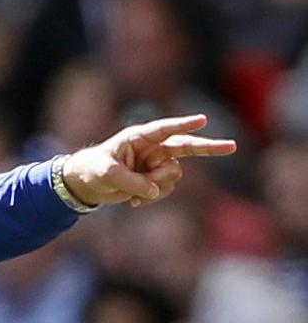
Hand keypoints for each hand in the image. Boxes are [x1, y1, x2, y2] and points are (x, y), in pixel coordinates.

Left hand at [61, 114, 236, 207]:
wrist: (89, 183)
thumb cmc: (93, 169)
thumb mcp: (106, 174)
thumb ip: (130, 181)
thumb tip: (154, 191)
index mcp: (138, 137)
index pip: (163, 129)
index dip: (182, 125)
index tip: (202, 120)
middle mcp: (151, 148)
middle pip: (185, 146)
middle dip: (208, 148)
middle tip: (232, 146)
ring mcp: (156, 164)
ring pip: (173, 175)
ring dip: (157, 187)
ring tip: (134, 193)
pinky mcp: (156, 179)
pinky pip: (165, 190)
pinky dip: (153, 198)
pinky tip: (135, 202)